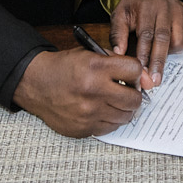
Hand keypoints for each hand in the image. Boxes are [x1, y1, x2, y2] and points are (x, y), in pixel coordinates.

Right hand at [12, 48, 145, 137]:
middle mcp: (93, 92)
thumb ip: (118, 62)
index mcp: (96, 68)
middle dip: (133, 94)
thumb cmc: (64, 68)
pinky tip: (101, 111)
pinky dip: (110, 120)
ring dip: (122, 109)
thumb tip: (146, 79)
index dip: (135, 72)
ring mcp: (88, 113)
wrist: (36, 85)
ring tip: (113, 101)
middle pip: (134, 99)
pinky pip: (110, 128)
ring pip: (125, 117)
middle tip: (126, 91)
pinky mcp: (83, 129)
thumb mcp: (90, 54)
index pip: (134, 70)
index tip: (130, 75)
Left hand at [109, 0, 182, 87]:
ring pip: (177, 40)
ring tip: (158, 67)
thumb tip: (117, 54)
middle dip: (158, 62)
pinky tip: (166, 49)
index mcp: (147, 6)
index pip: (146, 34)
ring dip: (168, 56)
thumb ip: (117, 33)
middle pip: (163, 39)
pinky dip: (176, 47)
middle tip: (154, 81)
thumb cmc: (136, 3)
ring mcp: (179, 12)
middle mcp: (165, 8)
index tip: (140, 72)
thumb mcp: (120, 12)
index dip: (143, 54)